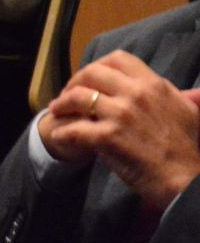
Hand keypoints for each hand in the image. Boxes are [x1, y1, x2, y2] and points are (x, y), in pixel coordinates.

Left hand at [41, 52, 199, 205]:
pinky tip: (60, 136)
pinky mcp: (109, 137)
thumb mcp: (190, 113)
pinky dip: (63, 132)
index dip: (98, 65)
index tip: (91, 78)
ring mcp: (121, 114)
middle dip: (75, 81)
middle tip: (67, 94)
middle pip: (92, 72)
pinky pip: (75, 129)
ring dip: (62, 103)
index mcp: (154, 85)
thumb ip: (178, 96)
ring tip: (56, 111)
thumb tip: (181, 90)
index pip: (118, 59)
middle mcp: (136, 94)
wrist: (189, 182)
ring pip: (78, 97)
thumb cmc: (189, 150)